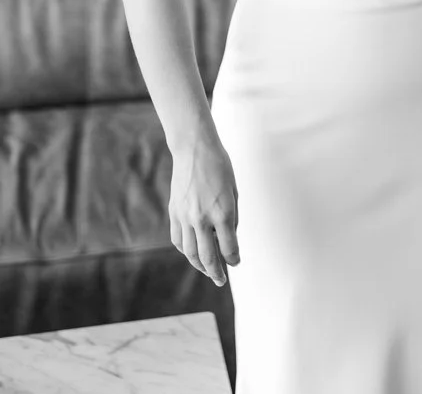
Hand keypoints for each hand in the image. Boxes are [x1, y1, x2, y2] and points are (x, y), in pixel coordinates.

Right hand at [168, 139, 240, 285]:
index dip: (233, 260)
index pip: (228, 247)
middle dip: (216, 272)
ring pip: (189, 252)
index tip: (236, 264)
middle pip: (207, 256)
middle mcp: (202, 219)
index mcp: (222, 213)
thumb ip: (232, 218)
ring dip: (199, 265)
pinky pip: (178, 239)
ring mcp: (185, 217)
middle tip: (222, 281)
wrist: (194, 151)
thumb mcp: (234, 193)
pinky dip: (184, 250)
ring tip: (208, 272)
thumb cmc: (220, 169)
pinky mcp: (173, 213)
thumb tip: (229, 239)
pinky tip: (192, 254)